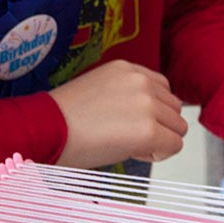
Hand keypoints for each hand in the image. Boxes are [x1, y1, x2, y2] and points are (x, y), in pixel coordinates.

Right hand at [50, 60, 186, 167]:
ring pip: (177, 128)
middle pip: (174, 108)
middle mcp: (141, 80)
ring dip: (159, 140)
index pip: (162, 88)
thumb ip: (127, 95)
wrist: (46, 130)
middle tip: (127, 137)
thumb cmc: (62, 118)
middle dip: (158, 126)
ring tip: (127, 144)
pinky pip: (173, 146)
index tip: (130, 122)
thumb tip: (146, 116)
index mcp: (127, 68)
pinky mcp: (149, 129)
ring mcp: (147, 104)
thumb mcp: (99, 91)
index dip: (151, 111)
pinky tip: (130, 153)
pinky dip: (157, 154)